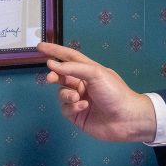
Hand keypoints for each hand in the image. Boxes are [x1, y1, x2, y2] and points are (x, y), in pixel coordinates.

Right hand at [38, 42, 157, 142]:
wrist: (126, 118)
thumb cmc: (114, 92)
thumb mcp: (96, 74)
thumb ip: (73, 68)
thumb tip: (52, 64)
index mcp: (89, 70)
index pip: (69, 57)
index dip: (55, 51)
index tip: (39, 46)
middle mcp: (83, 83)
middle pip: (62, 76)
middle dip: (55, 76)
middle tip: (50, 78)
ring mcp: (79, 99)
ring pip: (62, 93)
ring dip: (66, 94)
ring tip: (77, 97)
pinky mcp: (77, 115)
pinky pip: (65, 108)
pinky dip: (72, 107)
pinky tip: (83, 107)